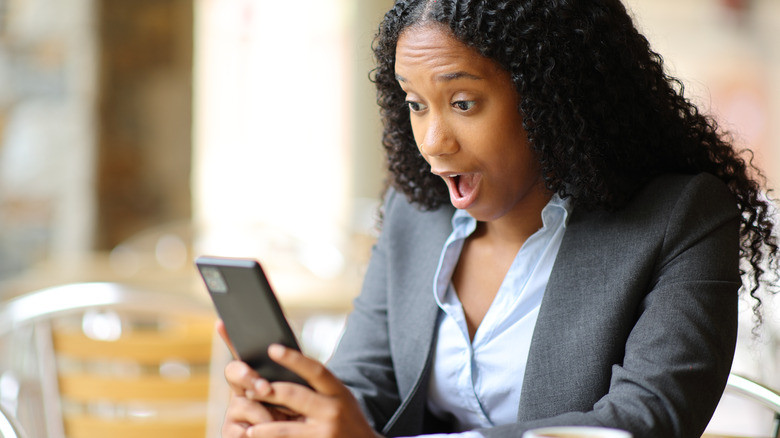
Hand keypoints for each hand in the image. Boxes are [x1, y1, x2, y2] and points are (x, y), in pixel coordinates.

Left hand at [216, 320, 377, 437]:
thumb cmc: (346, 420)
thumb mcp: (341, 399)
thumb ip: (320, 387)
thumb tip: (286, 367)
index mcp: (339, 391)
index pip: (315, 370)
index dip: (293, 359)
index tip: (272, 349)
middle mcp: (334, 410)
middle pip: (294, 395)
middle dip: (268, 391)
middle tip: (249, 389)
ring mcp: (325, 432)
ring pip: (285, 428)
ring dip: (263, 426)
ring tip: (247, 425)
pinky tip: (256, 437)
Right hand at [217, 320, 298, 437]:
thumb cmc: (304, 414)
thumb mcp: (303, 389)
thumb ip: (293, 370)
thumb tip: (286, 334)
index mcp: (259, 375)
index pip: (242, 351)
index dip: (229, 336)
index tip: (223, 324)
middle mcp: (243, 391)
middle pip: (235, 372)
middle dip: (246, 375)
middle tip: (263, 386)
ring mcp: (235, 412)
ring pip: (242, 404)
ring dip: (262, 413)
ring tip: (279, 419)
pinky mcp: (232, 432)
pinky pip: (238, 431)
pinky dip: (255, 432)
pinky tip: (259, 433)